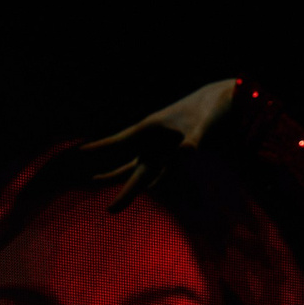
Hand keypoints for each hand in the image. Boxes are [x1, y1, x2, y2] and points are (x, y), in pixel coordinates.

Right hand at [80, 78, 242, 212]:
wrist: (224, 101)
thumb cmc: (211, 109)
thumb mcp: (204, 124)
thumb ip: (195, 139)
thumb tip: (187, 151)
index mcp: (151, 130)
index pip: (119, 141)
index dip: (100, 148)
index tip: (80, 151)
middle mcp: (154, 142)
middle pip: (128, 166)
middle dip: (113, 179)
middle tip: (104, 203)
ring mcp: (164, 149)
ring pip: (140, 170)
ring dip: (127, 182)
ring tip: (99, 181)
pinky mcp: (177, 155)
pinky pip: (165, 174)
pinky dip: (158, 183)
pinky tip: (154, 191)